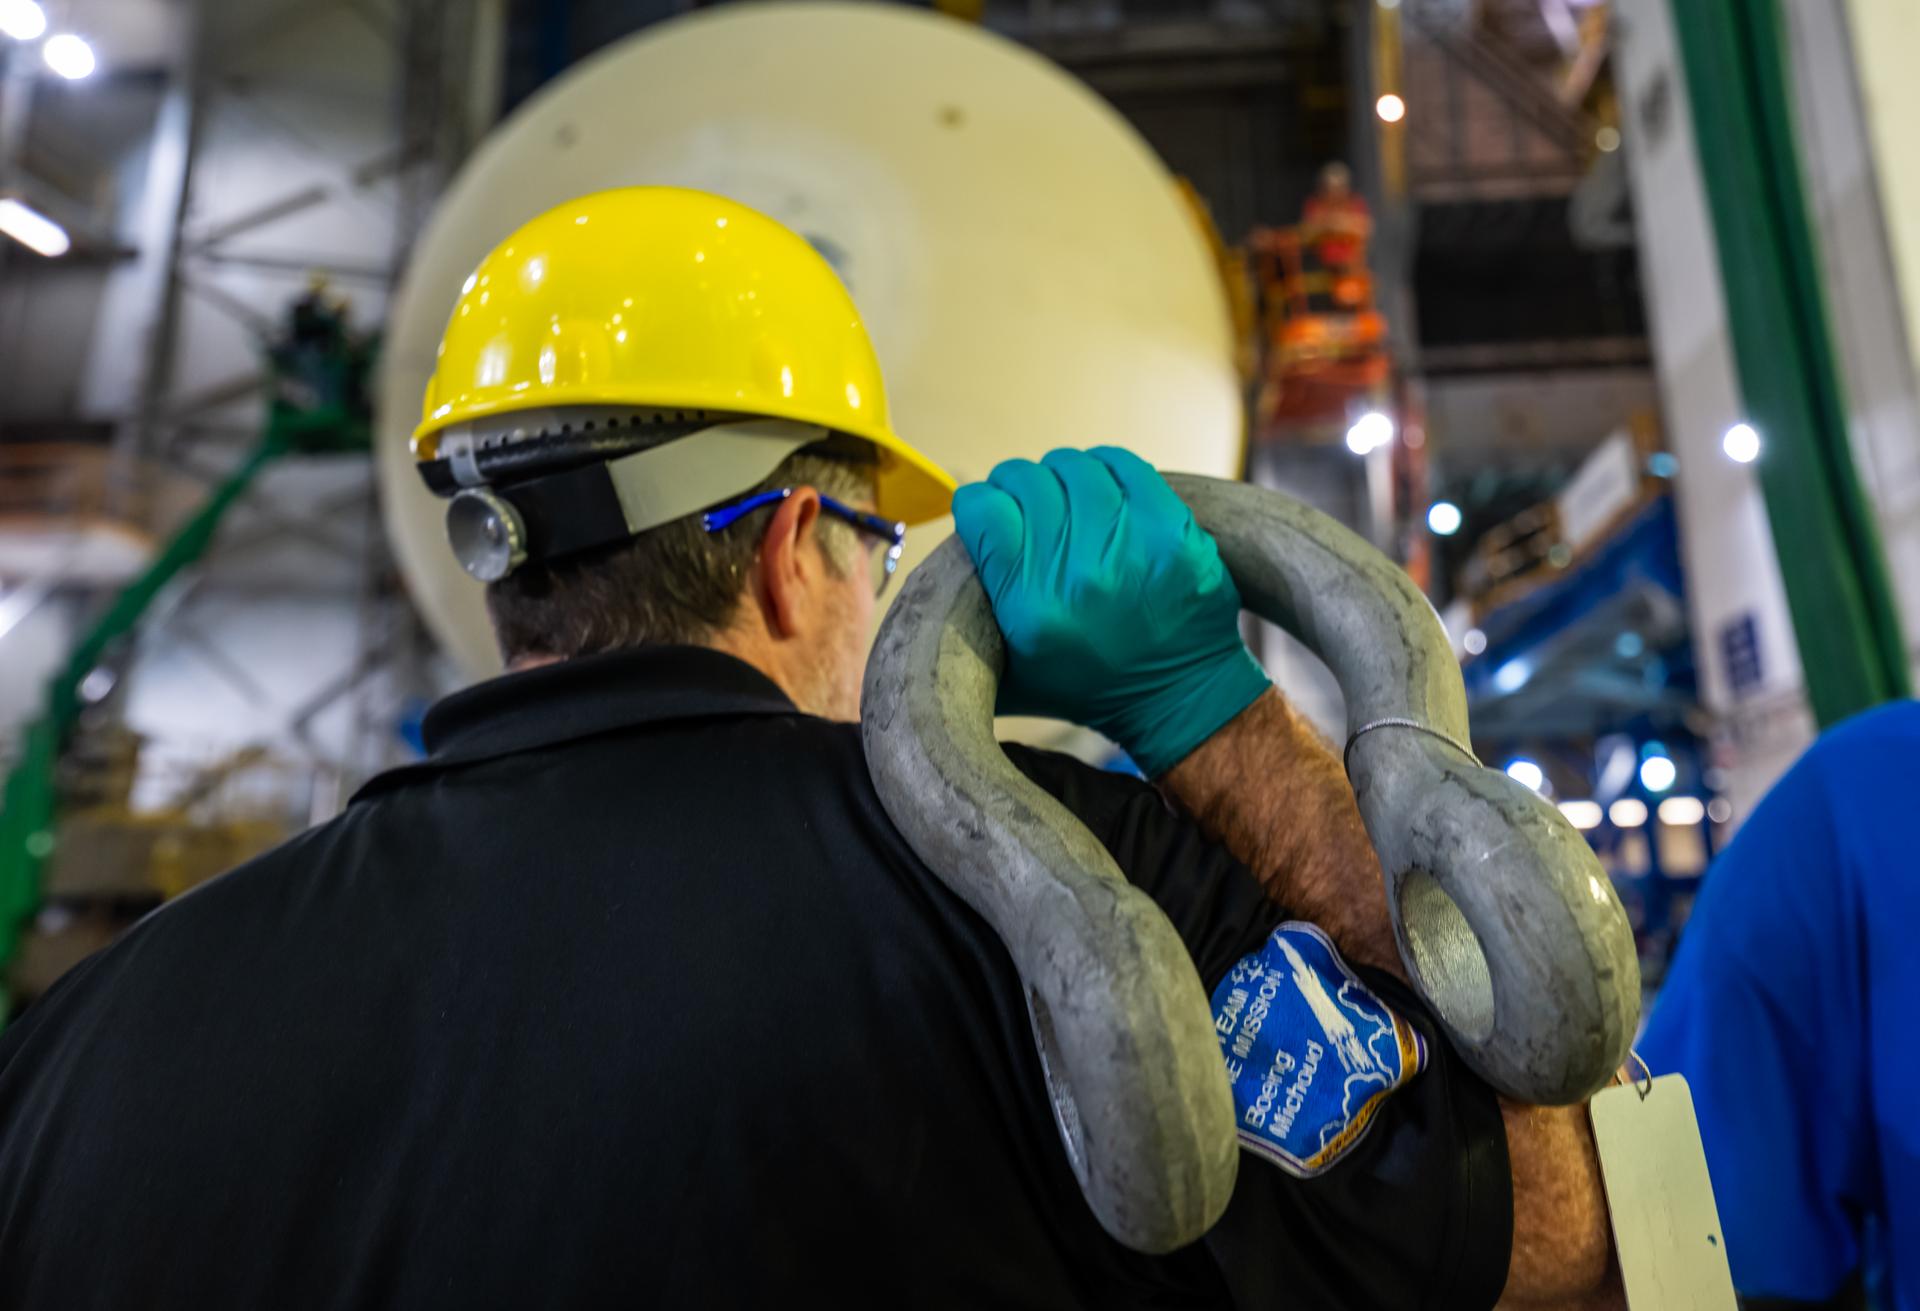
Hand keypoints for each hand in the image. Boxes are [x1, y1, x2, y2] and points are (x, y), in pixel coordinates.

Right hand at [951, 447, 1269, 775]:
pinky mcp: (1171, 529)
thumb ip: (969, 609)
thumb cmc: (1085, 682)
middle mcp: (1076, 574)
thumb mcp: (1008, 667)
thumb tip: (953, 541)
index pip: (981, 508)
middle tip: (1034, 510)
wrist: (1176, 696)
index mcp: (1028, 607)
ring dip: (1064, 478)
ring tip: (1071, 504)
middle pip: (1025, 480)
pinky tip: (1106, 495)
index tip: (991, 515)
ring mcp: (1129, 546)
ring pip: (1071, 466)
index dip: (980, 505)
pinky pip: (1122, 464)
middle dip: (1020, 490)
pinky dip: (1107, 471)